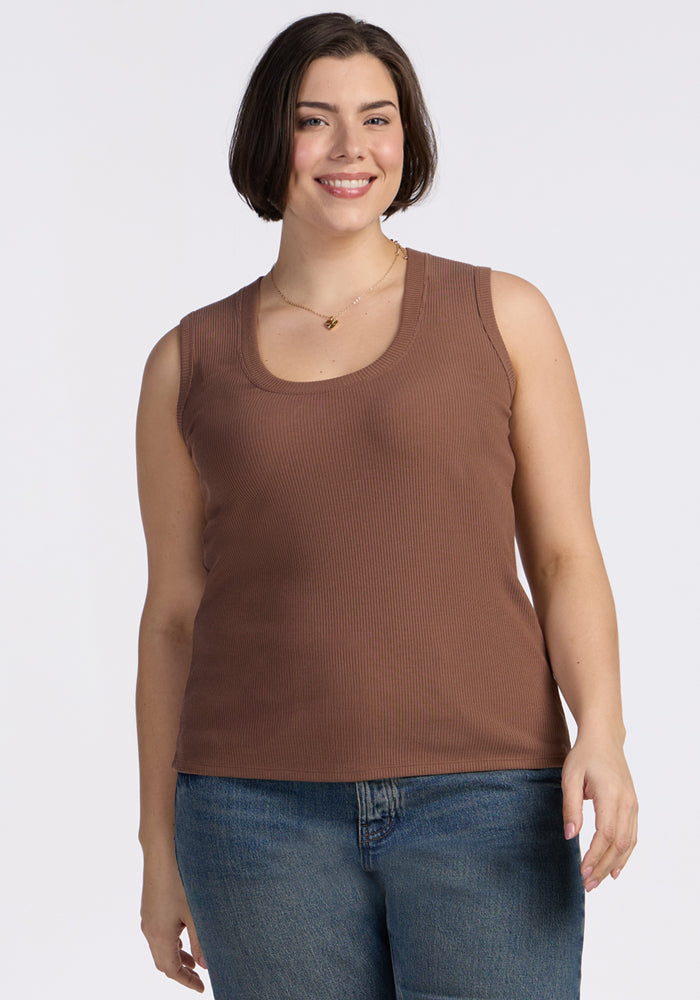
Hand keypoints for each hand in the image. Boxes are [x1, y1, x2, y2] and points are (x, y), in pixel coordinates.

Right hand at [140, 848, 206, 991]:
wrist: (162, 849)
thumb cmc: (181, 878)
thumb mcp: (196, 912)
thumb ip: (201, 941)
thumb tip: (205, 965)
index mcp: (159, 935)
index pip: (170, 970)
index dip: (186, 981)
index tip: (201, 987)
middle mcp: (149, 929)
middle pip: (163, 962)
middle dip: (181, 972)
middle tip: (199, 978)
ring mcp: (148, 918)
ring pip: (160, 948)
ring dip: (176, 957)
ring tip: (195, 961)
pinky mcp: (150, 907)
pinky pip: (158, 934)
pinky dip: (172, 943)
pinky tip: (185, 935)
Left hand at [561, 732, 637, 891]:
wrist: (604, 739)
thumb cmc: (584, 756)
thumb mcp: (570, 777)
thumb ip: (570, 806)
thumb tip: (570, 836)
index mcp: (610, 794)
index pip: (605, 835)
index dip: (595, 856)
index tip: (582, 872)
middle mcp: (626, 802)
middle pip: (618, 844)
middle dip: (603, 867)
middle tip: (587, 885)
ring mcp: (633, 805)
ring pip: (628, 843)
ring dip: (613, 865)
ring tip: (598, 882)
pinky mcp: (633, 806)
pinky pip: (632, 836)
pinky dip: (625, 855)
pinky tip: (615, 869)